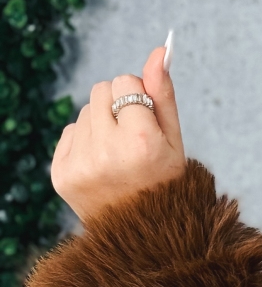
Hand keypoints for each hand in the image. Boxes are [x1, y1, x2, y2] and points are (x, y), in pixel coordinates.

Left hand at [51, 43, 186, 222]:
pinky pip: (70, 132)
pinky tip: (102, 165)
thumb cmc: (165, 182)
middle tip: (132, 139)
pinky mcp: (61, 174)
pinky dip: (86, 142)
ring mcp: (81, 165)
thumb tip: (160, 50)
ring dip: (101, 124)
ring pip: (85, 111)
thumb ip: (165, 94)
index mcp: (141, 142)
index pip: (126, 82)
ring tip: (118, 155)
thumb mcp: (175, 140)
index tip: (147, 123)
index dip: (140, 97)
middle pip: (101, 90)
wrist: (144, 236)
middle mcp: (107, 152)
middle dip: (118, 106)